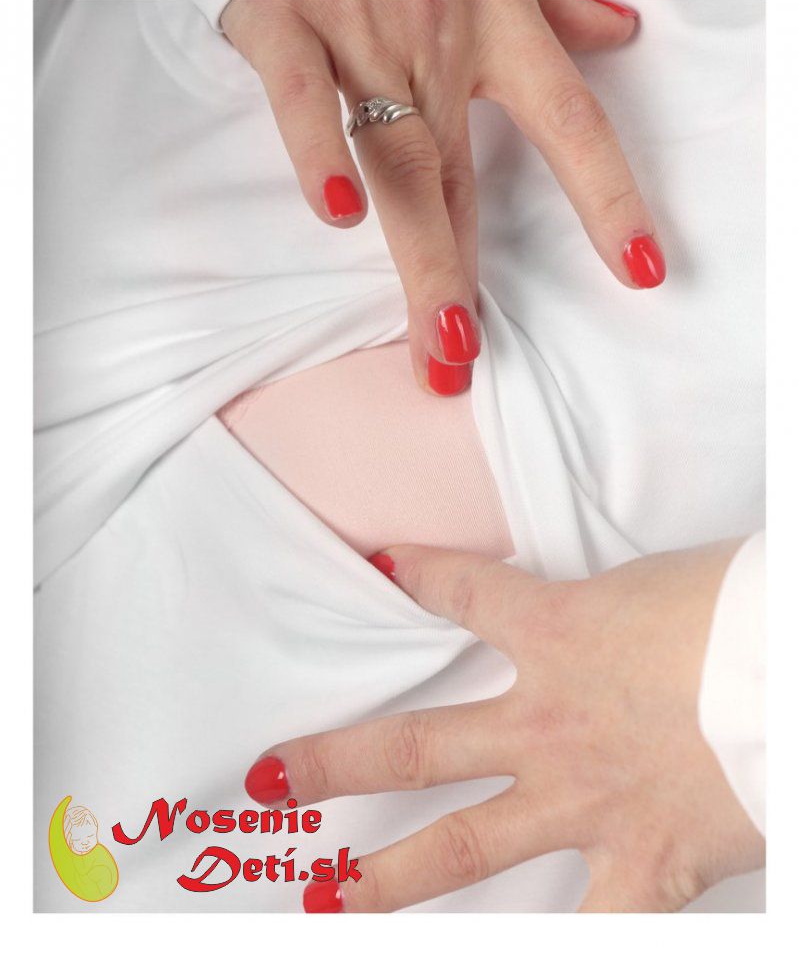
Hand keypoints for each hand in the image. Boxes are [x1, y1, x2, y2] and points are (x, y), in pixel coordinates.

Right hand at [221, 0, 665, 396]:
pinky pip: (303, 95)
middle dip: (463, 278)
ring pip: (399, 163)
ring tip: (437, 343)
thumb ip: (556, 2)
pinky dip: (316, 149)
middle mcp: (439, 40)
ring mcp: (363, 34)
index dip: (609, 200)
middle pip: (461, 179)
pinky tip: (337, 216)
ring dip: (421, 257)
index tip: (642, 272)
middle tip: (464, 365)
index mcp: (496, 25)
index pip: (572, 125)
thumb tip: (620, 34)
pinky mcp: (287, 21)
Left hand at [244, 540, 763, 911]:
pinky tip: (522, 949)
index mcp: (557, 631)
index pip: (462, 588)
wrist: (789, 671)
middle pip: (417, 745)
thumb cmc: (738, 609)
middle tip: (275, 779)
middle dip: (339, 763)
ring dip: (394, 880)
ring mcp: (585, 798)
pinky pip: (592, 921)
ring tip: (334, 901)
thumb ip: (606, 610)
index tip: (383, 566)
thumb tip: (611, 614)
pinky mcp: (644, 858)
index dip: (417, 572)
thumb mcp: (652, 588)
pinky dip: (565, 938)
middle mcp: (548, 722)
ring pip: (465, 846)